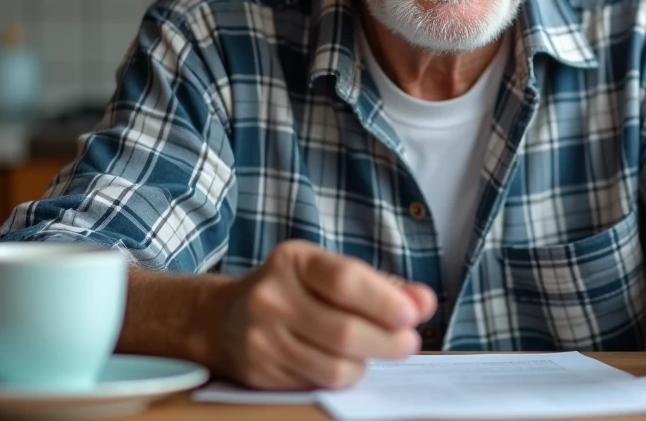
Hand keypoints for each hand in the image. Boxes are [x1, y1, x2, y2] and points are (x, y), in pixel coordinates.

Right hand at [213, 240, 436, 388]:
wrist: (221, 318)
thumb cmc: (293, 290)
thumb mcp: (329, 272)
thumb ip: (380, 286)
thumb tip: (424, 302)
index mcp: (293, 261)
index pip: (343, 280)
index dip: (383, 301)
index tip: (412, 314)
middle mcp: (271, 298)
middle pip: (343, 331)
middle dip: (387, 341)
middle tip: (410, 342)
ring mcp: (261, 339)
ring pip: (333, 366)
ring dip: (366, 363)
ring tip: (376, 352)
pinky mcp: (260, 374)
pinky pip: (317, 384)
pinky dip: (342, 377)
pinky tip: (346, 362)